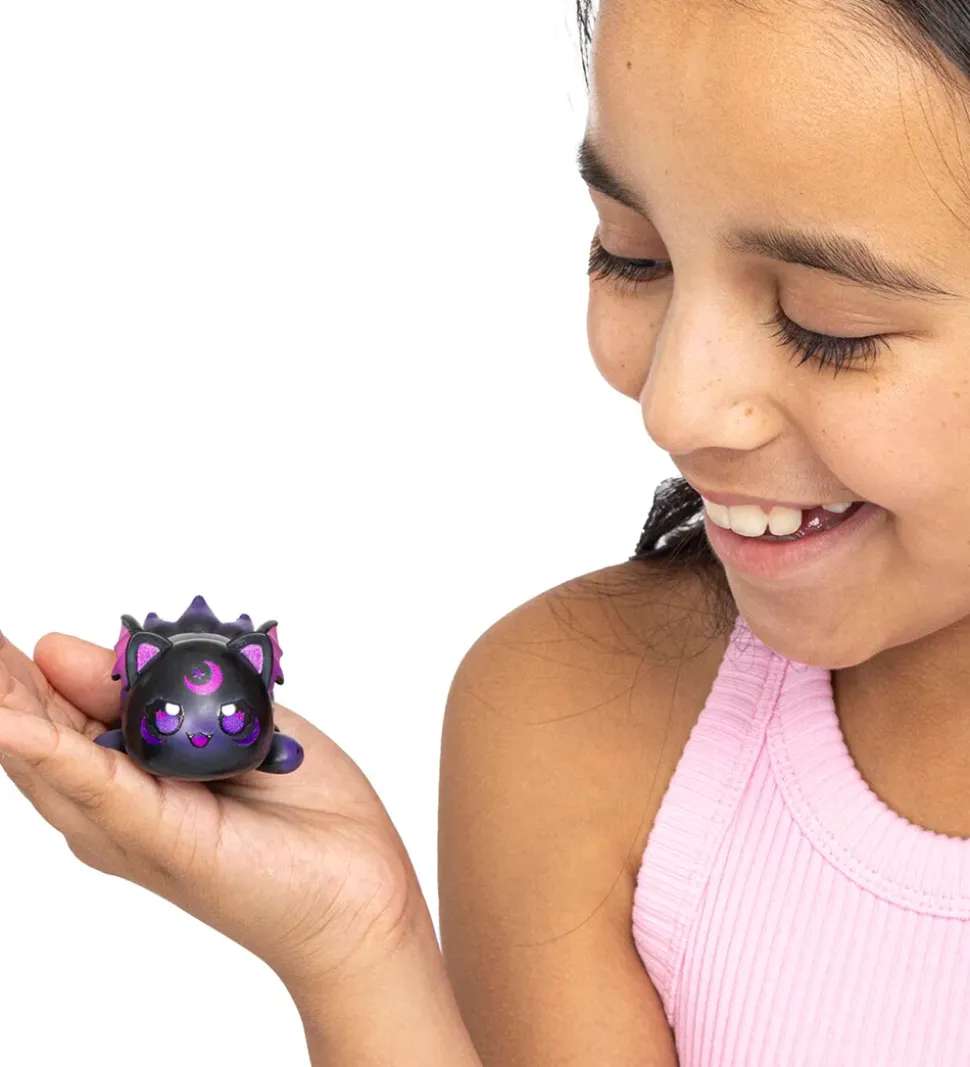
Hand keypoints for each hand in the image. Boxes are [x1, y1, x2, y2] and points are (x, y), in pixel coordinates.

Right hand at [0, 626, 420, 992]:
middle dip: (1, 683)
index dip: (17, 668)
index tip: (0, 638)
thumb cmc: (299, 807)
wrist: (360, 887)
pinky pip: (98, 787)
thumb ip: (146, 688)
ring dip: (5, 706)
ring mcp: (130, 823)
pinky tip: (10, 722)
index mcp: (127, 769)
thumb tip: (56, 647)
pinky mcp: (162, 838)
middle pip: (33, 728)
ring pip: (46, 756)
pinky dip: (49, 752)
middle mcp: (112, 800)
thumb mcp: (224, 717)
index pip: (53, 706)